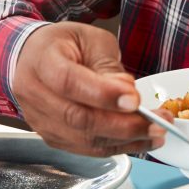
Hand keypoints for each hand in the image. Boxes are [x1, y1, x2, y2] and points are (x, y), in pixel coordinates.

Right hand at [11, 22, 164, 156]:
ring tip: (155, 134)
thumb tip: (128, 95)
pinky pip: (85, 148)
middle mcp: (35, 94)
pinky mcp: (52, 137)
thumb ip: (108, 66)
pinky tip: (138, 140)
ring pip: (83, 139)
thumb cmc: (64, 45)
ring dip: (125, 141)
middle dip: (123, 125)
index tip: (134, 100)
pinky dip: (115, 146)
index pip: (69, 81)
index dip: (102, 94)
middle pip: (78, 118)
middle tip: (156, 124)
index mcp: (42, 61)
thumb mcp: (91, 40)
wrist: (32, 58)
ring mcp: (41, 120)